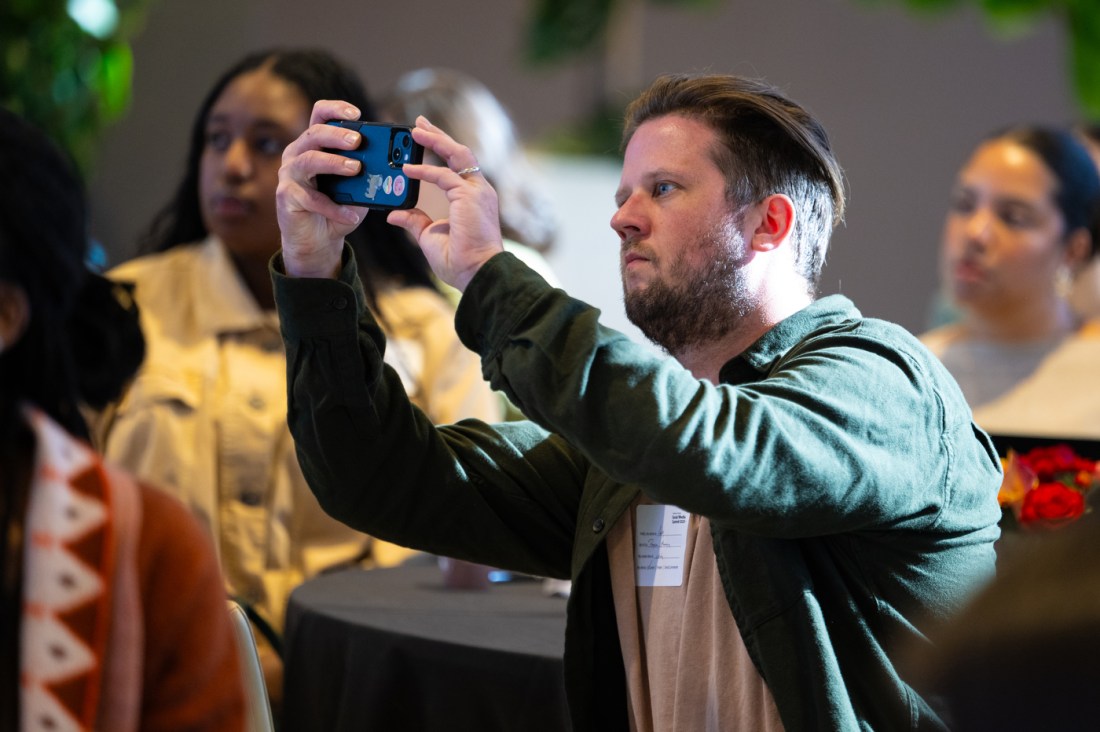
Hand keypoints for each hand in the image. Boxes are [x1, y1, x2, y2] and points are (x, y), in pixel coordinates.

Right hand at [276, 100, 365, 277]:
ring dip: (333, 163)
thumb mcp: (356, 189)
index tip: (356, 114)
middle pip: (314, 133)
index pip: (320, 115)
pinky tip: (352, 215)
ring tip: (355, 168)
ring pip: (308, 160)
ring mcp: (288, 174)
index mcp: (314, 144)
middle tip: (357, 141)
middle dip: (337, 134)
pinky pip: (311, 199)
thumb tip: (389, 168)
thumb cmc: (336, 208)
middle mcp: (297, 154)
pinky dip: (334, 207)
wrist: (318, 240)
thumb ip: (367, 175)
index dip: (335, 109)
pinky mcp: (286, 197)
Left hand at [387, 117, 504, 291]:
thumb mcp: (429, 237)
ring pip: (457, 155)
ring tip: (415, 129)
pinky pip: (444, 176)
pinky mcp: (469, 197)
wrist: (476, 274)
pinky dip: (425, 171)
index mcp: (473, 199)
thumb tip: (394, 214)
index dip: (441, 150)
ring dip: (436, 140)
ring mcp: (477, 192)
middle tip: (418, 123)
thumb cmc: (460, 262)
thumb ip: (415, 221)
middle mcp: (479, 191)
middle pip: (459, 153)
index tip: (423, 139)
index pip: (457, 166)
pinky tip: (407, 169)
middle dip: (439, 136)